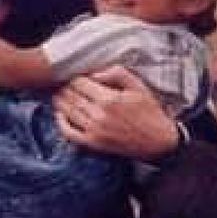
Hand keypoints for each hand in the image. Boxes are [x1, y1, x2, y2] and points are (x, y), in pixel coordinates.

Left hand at [53, 66, 177, 160]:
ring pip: (68, 112)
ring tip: (58, 96)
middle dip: (65, 88)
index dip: (74, 78)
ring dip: (60, 102)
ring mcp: (95, 131)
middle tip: (63, 85)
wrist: (158, 141)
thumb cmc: (149, 111)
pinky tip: (59, 115)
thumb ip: (117, 73)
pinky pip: (69, 133)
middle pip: (71, 96)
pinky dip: (61, 123)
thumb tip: (94, 73)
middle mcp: (100, 115)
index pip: (80, 83)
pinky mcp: (94, 144)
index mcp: (110, 99)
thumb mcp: (138, 86)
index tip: (74, 77)